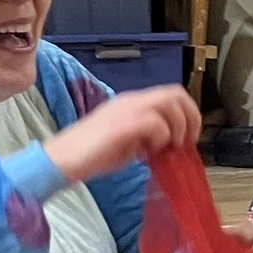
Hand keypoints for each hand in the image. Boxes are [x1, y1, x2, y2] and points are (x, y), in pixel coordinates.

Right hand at [41, 85, 200, 183]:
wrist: (61, 159)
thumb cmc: (92, 154)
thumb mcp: (129, 142)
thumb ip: (150, 136)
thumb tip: (173, 143)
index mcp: (133, 102)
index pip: (171, 94)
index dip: (188, 113)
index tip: (188, 138)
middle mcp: (132, 100)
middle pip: (175, 93)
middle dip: (190, 117)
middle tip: (186, 142)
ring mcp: (126, 110)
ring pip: (169, 104)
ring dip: (177, 128)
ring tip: (168, 148)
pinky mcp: (122, 124)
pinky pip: (155, 123)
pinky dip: (160, 138)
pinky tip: (149, 152)